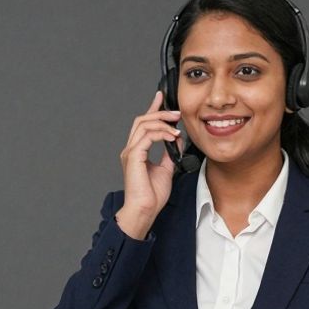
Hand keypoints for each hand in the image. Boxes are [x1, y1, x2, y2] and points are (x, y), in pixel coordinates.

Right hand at [116, 90, 182, 239]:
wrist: (144, 210)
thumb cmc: (151, 196)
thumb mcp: (166, 170)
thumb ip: (170, 154)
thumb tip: (177, 141)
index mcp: (137, 152)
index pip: (143, 125)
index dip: (152, 109)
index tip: (161, 98)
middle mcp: (131, 150)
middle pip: (142, 120)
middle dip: (160, 112)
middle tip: (176, 113)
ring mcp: (131, 152)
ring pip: (143, 124)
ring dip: (162, 122)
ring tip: (176, 126)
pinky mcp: (134, 157)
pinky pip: (146, 136)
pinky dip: (161, 133)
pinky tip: (172, 137)